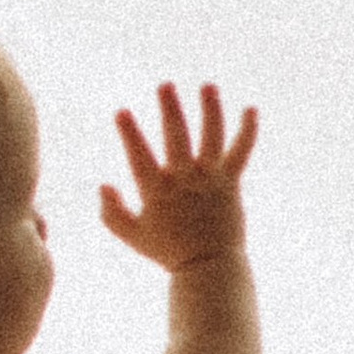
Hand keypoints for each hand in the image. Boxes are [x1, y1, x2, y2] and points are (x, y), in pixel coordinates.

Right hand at [99, 82, 256, 273]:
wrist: (208, 268)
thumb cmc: (168, 253)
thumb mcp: (132, 236)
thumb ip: (111, 213)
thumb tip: (103, 186)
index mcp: (157, 190)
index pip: (139, 155)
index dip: (129, 133)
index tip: (122, 113)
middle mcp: (183, 179)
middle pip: (176, 136)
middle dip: (170, 108)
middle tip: (165, 85)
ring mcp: (209, 179)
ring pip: (211, 135)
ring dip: (210, 108)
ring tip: (208, 86)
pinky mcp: (230, 183)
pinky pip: (241, 151)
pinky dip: (247, 130)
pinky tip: (251, 109)